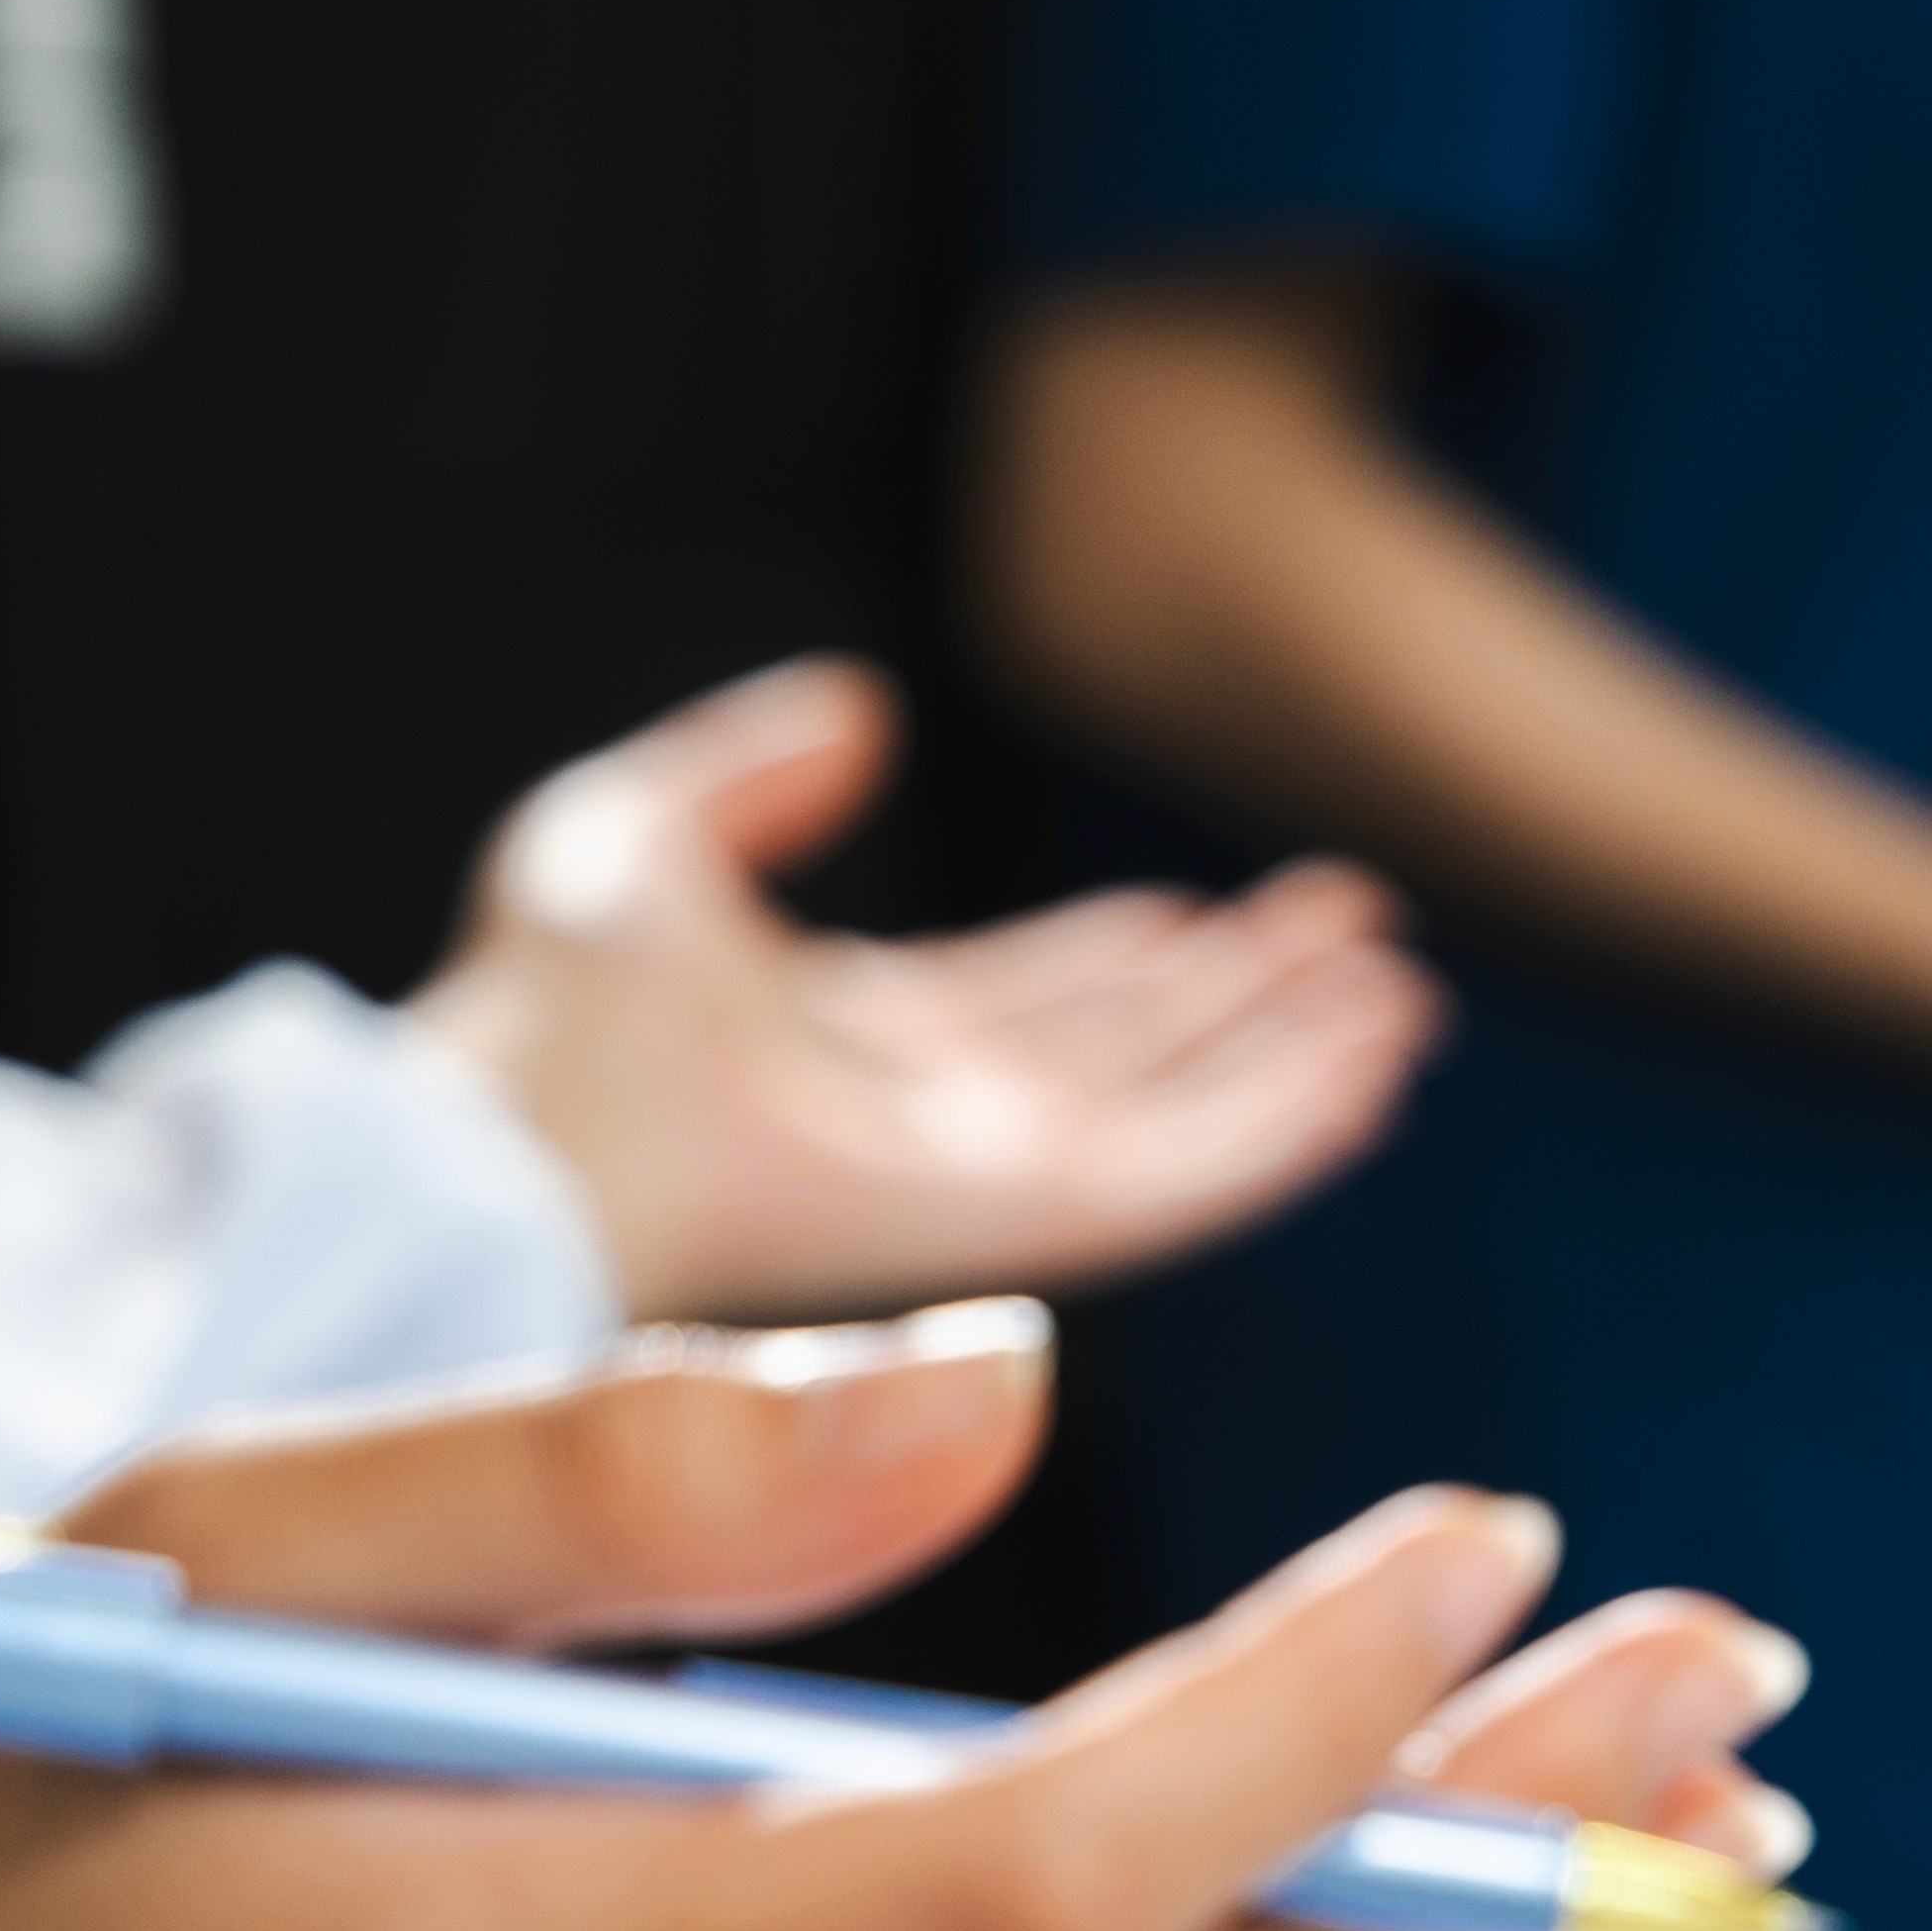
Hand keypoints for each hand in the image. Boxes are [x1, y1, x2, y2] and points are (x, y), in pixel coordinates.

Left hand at [413, 660, 1445, 1324]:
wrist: (527, 1134)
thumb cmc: (546, 1010)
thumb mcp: (637, 835)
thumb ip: (751, 771)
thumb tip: (865, 707)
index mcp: (839, 1044)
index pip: (1022, 1004)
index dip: (1125, 961)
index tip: (1208, 916)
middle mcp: (926, 1123)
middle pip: (1127, 1060)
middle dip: (1248, 1003)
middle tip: (1363, 936)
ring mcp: (983, 1180)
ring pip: (1182, 1120)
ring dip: (1297, 1060)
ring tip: (1404, 1003)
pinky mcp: (1027, 1224)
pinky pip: (1189, 1176)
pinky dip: (1287, 1127)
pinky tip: (1373, 1077)